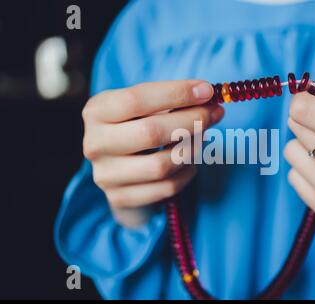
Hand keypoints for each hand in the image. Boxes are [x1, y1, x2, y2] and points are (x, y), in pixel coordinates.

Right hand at [82, 80, 223, 226]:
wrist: (119, 168)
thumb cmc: (136, 127)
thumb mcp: (145, 108)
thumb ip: (171, 101)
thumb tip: (208, 97)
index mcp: (97, 112)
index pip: (136, 99)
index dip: (176, 93)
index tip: (207, 90)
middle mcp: (95, 144)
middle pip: (150, 133)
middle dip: (191, 121)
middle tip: (215, 113)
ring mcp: (105, 175)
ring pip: (161, 165)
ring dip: (192, 149)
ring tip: (204, 138)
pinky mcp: (120, 198)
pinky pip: (166, 188)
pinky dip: (187, 174)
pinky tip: (191, 162)